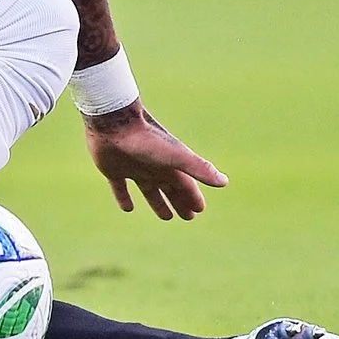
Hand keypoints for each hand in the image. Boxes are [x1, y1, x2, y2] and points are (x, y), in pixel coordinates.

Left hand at [83, 104, 226, 220]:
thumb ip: (198, 168)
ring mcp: (133, 167)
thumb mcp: (176, 156)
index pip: (185, 184)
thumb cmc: (146, 139)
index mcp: (169, 164)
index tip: (199, 210)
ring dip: (158, 202)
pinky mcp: (113, 169)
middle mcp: (153, 165)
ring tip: (166, 216)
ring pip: (149, 189)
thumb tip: (225, 181)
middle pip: (170, 188)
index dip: (193, 197)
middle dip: (180, 201)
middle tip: (189, 217)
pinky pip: (120, 187)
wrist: (114, 121)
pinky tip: (128, 209)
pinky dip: (124, 198)